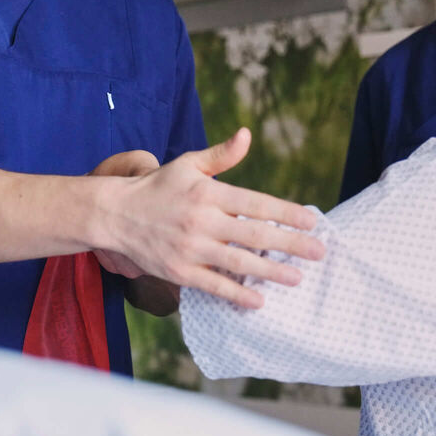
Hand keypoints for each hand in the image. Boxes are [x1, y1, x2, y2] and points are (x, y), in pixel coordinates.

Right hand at [98, 128, 322, 308]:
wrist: (116, 215)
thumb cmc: (158, 188)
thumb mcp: (188, 165)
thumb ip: (221, 155)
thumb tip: (247, 135)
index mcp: (208, 193)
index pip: (256, 203)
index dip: (286, 213)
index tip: (312, 221)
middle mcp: (202, 221)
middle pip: (255, 234)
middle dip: (290, 244)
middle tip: (319, 251)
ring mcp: (191, 248)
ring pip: (239, 262)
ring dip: (271, 271)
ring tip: (297, 277)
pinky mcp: (180, 271)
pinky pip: (214, 285)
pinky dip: (237, 294)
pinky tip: (259, 301)